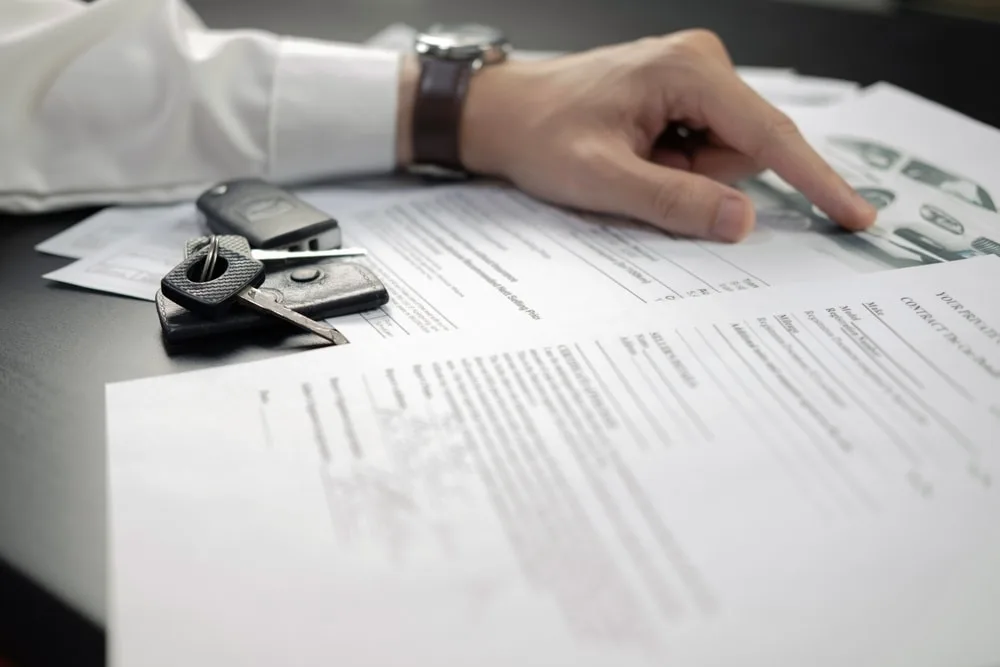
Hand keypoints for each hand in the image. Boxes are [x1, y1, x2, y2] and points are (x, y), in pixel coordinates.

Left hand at [455, 30, 876, 241]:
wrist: (503, 112)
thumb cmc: (540, 134)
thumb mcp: (602, 179)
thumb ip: (674, 202)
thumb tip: (743, 222)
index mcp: (688, 71)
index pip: (770, 135)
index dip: (817, 181)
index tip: (857, 216)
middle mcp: (700, 61)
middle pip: (748, 147)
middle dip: (703, 178)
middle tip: (640, 174)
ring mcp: (693, 74)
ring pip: (728, 150)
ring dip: (686, 172)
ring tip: (632, 160)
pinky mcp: (683, 90)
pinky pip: (707, 143)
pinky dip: (678, 162)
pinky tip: (637, 152)